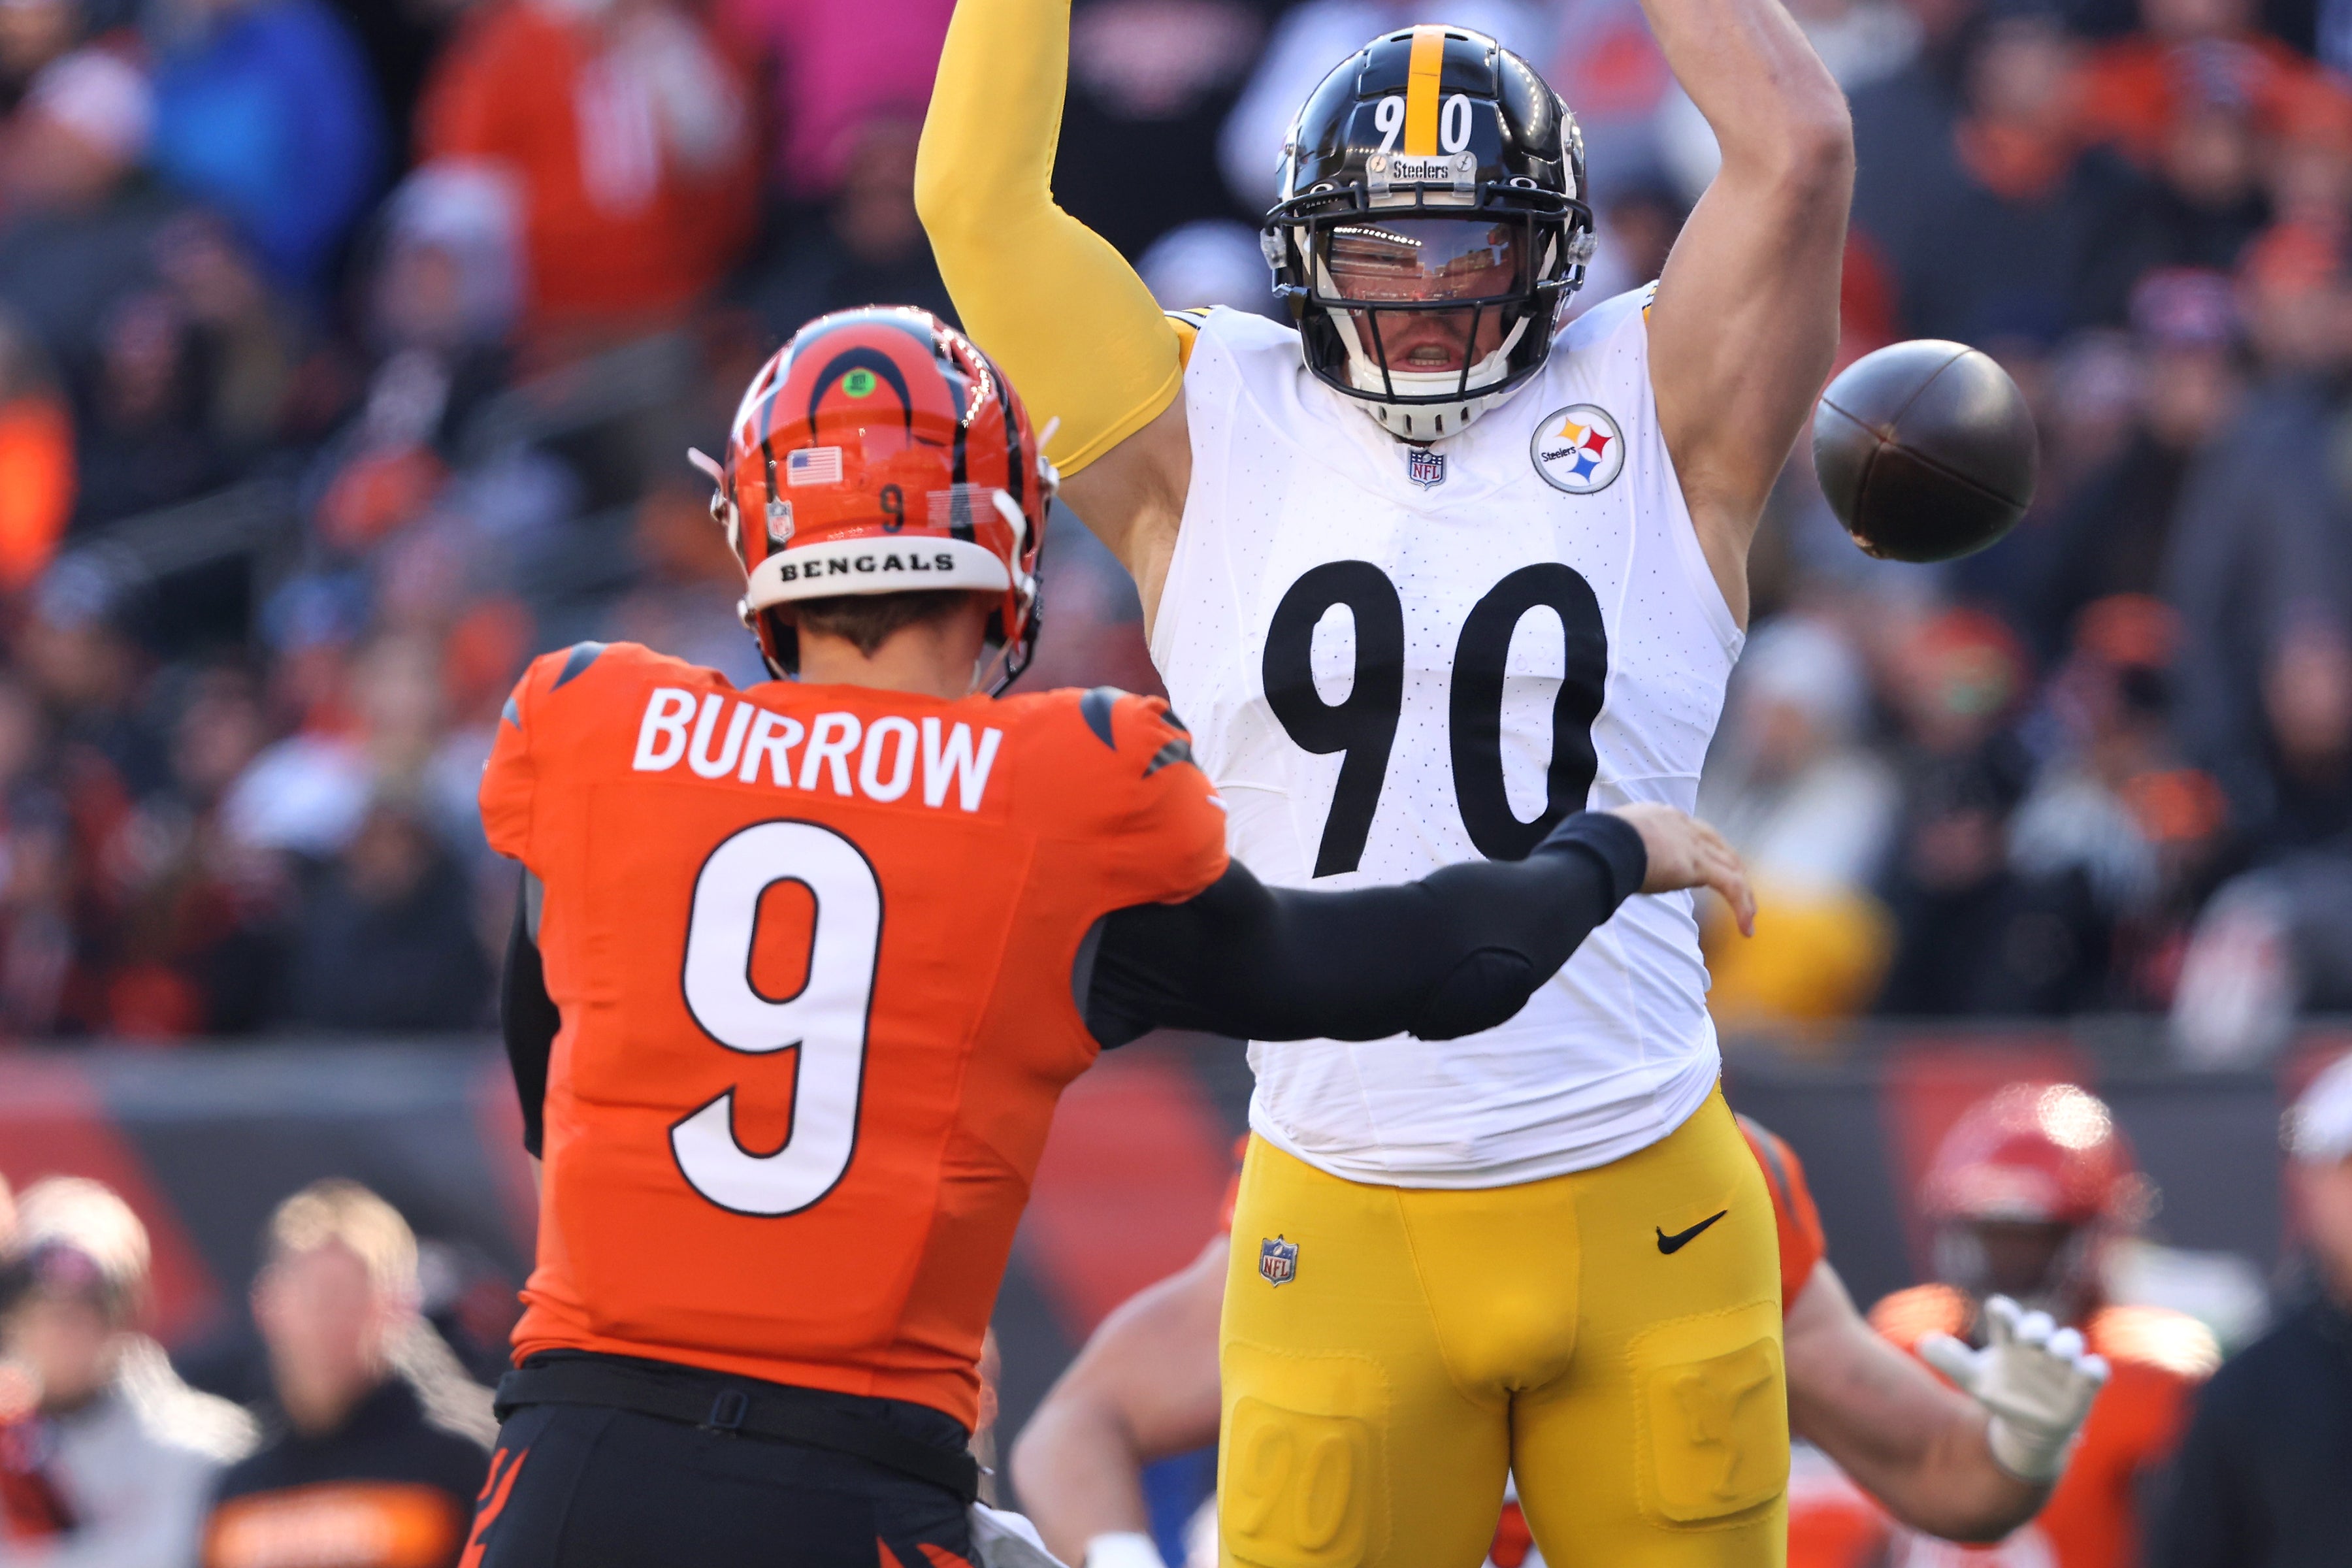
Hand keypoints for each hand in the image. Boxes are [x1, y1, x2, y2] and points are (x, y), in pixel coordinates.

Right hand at [1606, 804, 1754, 935]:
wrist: (1603, 843)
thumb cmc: (1594, 846)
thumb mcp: (1609, 845)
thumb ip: (1617, 854)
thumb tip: (1599, 869)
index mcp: (1660, 816)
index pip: (1692, 831)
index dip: (1704, 850)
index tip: (1706, 868)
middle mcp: (1682, 825)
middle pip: (1719, 846)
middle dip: (1732, 868)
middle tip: (1740, 891)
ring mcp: (1693, 844)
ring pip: (1732, 868)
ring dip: (1744, 895)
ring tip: (1748, 918)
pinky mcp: (1700, 866)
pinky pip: (1732, 887)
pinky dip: (1742, 908)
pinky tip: (1746, 929)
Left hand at [1919, 1295, 2109, 1482]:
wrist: (2027, 1426)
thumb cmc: (1999, 1392)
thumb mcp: (1971, 1379)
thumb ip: (1950, 1360)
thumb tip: (1924, 1343)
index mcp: (2010, 1339)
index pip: (2007, 1318)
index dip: (2004, 1313)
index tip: (1998, 1308)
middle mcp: (2037, 1345)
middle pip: (2040, 1325)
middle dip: (2036, 1326)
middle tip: (2028, 1335)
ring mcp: (2062, 1363)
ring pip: (2070, 1342)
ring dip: (2065, 1345)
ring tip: (2057, 1353)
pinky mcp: (2083, 1384)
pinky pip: (2094, 1371)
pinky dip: (2093, 1369)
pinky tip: (2089, 1371)